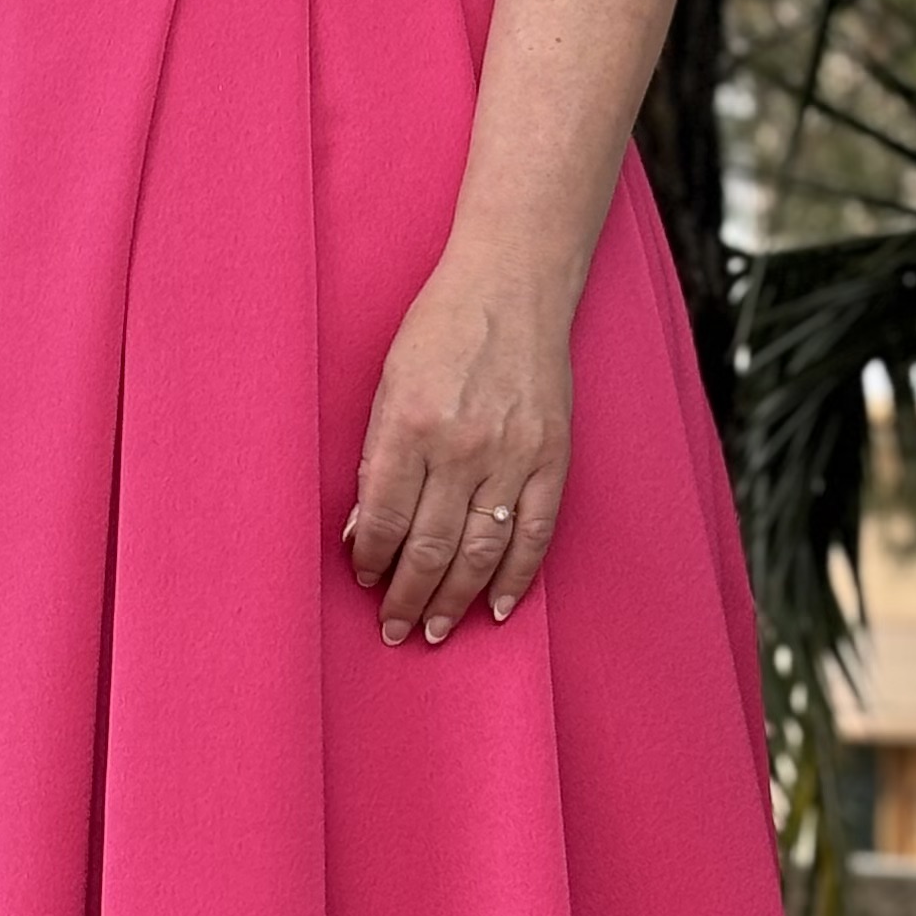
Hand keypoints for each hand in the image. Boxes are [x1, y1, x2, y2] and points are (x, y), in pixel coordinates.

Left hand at [344, 239, 573, 645]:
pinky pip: (534, 532)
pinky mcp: (552, 456)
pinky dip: (516, 576)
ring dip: (455, 600)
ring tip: (434, 630)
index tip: (363, 579)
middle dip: (407, 596)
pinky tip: (497, 606)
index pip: (386, 518)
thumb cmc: (441, 327)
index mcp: (411, 423)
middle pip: (431, 546)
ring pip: (481, 550)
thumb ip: (378, 457)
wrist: (513, 284)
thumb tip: (365, 528)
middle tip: (393, 629)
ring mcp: (512, 454)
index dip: (371, 559)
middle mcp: (462, 446)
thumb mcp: (388, 382)